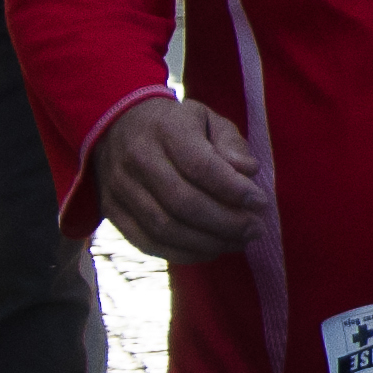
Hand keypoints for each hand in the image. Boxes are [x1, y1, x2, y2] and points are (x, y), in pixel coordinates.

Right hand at [91, 94, 264, 262]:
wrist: (116, 128)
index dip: (233, 189)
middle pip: (183, 202)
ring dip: (207, 242)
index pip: (201, 166)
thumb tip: (249, 171)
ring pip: (165, 228)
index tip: (260, 202)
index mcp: (166, 130)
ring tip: (239, 242)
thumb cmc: (176, 125)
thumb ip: (231, 143)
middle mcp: (138, 159)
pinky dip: (183, 253)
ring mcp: (120, 188)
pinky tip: (211, 250)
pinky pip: (147, 243)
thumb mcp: (208, 119)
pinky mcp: (112, 212)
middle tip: (255, 230)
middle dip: (226, 223)